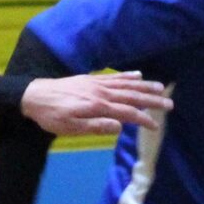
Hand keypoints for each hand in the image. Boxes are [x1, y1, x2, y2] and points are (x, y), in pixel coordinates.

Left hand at [20, 72, 172, 137]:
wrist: (34, 95)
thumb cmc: (51, 116)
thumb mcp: (70, 128)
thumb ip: (95, 126)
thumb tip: (119, 126)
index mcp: (98, 106)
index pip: (127, 113)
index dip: (143, 119)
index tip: (155, 126)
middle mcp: (101, 92)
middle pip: (132, 96)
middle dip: (152, 100)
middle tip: (170, 104)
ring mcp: (97, 84)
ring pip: (126, 84)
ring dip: (144, 86)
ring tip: (161, 87)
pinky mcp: (91, 80)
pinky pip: (114, 77)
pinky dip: (128, 76)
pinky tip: (138, 75)